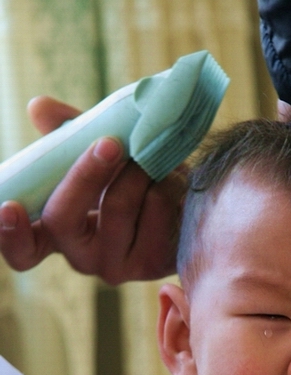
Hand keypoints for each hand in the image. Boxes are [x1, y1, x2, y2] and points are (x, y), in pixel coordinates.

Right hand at [0, 96, 183, 282]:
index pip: (23, 252)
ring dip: (136, 169)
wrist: (188, 201)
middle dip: (83, 175)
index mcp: (58, 234)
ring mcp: (117, 265)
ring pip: (116, 208)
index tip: (9, 207)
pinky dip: (166, 181)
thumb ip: (67, 134)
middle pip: (62, 221)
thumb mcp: (96, 154)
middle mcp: (82, 257)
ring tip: (151, 153)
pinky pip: (156, 210)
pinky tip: (173, 175)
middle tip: (109, 143)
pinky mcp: (154, 264)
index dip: (9, 235)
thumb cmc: (132, 177)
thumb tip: (40, 108)